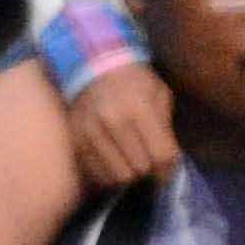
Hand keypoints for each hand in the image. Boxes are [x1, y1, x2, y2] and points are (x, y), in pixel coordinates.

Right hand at [59, 66, 178, 189]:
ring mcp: (89, 132)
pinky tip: (112, 159)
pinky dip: (108, 172)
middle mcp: (111, 121)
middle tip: (147, 160)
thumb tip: (168, 166)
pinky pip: (96, 175)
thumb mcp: (159, 94)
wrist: (93, 68)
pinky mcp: (74, 142)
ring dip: (128, 172)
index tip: (167, 168)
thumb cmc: (134, 81)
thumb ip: (166, 128)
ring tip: (130, 159)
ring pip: (117, 177)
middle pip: (140, 169)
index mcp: (138, 107)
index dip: (169, 167)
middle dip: (148, 169)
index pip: (161, 155)